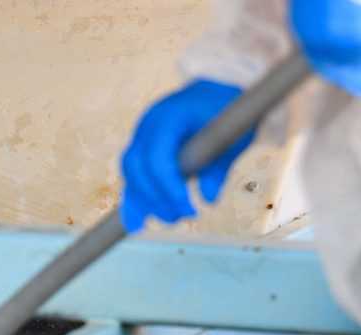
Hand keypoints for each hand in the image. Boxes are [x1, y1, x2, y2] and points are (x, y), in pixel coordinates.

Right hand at [119, 79, 255, 233]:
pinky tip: (136, 220)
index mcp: (169, 117)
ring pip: (130, 173)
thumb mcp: (231, 138)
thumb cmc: (225, 110)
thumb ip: (218, 168)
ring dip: (144, 199)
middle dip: (154, 198)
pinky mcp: (141, 146)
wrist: (216, 87)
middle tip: (178, 216)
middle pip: (136, 168)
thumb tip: (208, 199)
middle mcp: (148, 125)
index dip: (169, 189)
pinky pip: (132, 174)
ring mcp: (141, 134)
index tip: (189, 209)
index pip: (157, 160)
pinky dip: (135, 196)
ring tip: (167, 217)